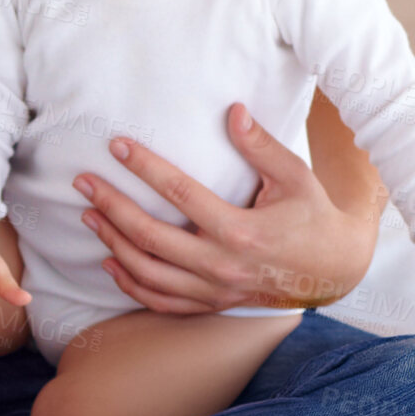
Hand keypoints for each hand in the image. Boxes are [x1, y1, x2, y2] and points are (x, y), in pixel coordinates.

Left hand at [75, 103, 376, 313]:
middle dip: (111, 206)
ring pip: (147, 272)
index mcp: (241, 231)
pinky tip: (109, 261)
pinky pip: (160, 301)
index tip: (117, 146)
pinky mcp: (210, 304)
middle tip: (82, 182)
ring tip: (89, 214)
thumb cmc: (311, 215)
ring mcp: (213, 290)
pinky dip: (130, 284)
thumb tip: (232, 111)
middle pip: (150, 237)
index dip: (145, 168)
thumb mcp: (295, 177)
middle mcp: (221, 265)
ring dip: (112, 243)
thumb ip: (261, 146)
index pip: (180, 195)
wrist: (332, 271)